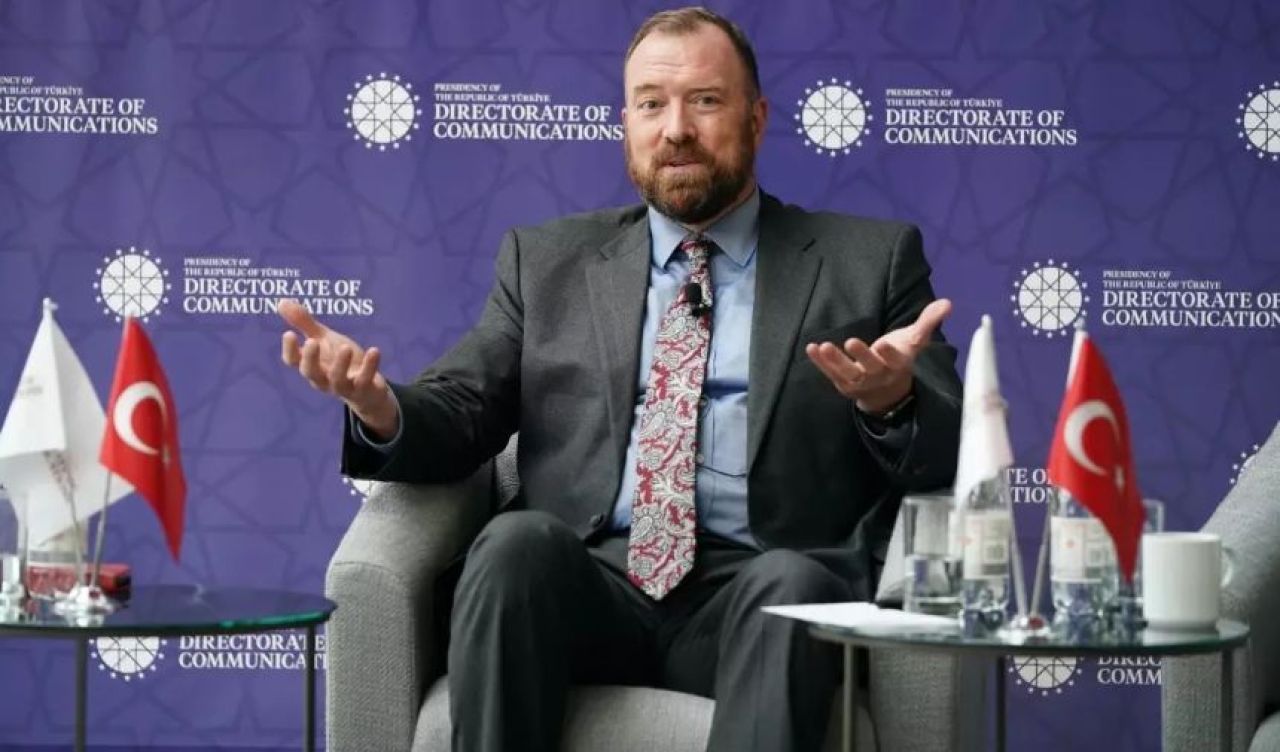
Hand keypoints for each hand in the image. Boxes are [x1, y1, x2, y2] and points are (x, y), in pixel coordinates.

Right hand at [278, 298, 398, 439]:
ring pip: (338, 380)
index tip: (289, 333)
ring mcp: (344, 387)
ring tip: (345, 347)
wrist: (368, 388)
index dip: (289, 350)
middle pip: (311, 373)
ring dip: (341, 364)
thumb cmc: (341, 360)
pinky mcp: (364, 390)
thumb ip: (304, 323)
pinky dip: (370, 366)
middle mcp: (324, 379)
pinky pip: (365, 380)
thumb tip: (281, 302)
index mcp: (311, 365)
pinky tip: (374, 350)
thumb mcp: (323, 339)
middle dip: (311, 358)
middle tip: (312, 341)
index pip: (293, 361)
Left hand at [805, 299, 951, 414]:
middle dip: (862, 356)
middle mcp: (878, 375)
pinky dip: (820, 363)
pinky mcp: (843, 383)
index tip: (884, 344)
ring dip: (835, 360)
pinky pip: (830, 373)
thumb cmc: (899, 358)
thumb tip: (947, 302)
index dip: (890, 354)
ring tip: (823, 347)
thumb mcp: (914, 340)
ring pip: (847, 373)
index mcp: (898, 364)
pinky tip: (811, 348)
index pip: (896, 360)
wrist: (886, 391)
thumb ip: (928, 321)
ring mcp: (859, 381)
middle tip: (852, 341)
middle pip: (870, 367)